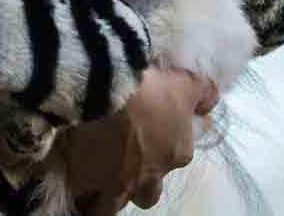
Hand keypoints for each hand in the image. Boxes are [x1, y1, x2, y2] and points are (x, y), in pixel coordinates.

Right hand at [59, 66, 217, 215]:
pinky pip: (81, 196)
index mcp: (176, 154)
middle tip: (125, 164)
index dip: (162, 147)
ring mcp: (115, 182)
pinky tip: (74, 176)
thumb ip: (203, 93)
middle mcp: (148, 177)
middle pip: (145, 197)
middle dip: (137, 186)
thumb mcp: (186, 82)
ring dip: (106, 196)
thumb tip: (209, 102)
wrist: (108, 86)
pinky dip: (79, 191)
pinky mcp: (84, 178)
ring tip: (94, 179)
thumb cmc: (151, 86)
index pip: (175, 159)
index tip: (148, 132)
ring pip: (110, 206)